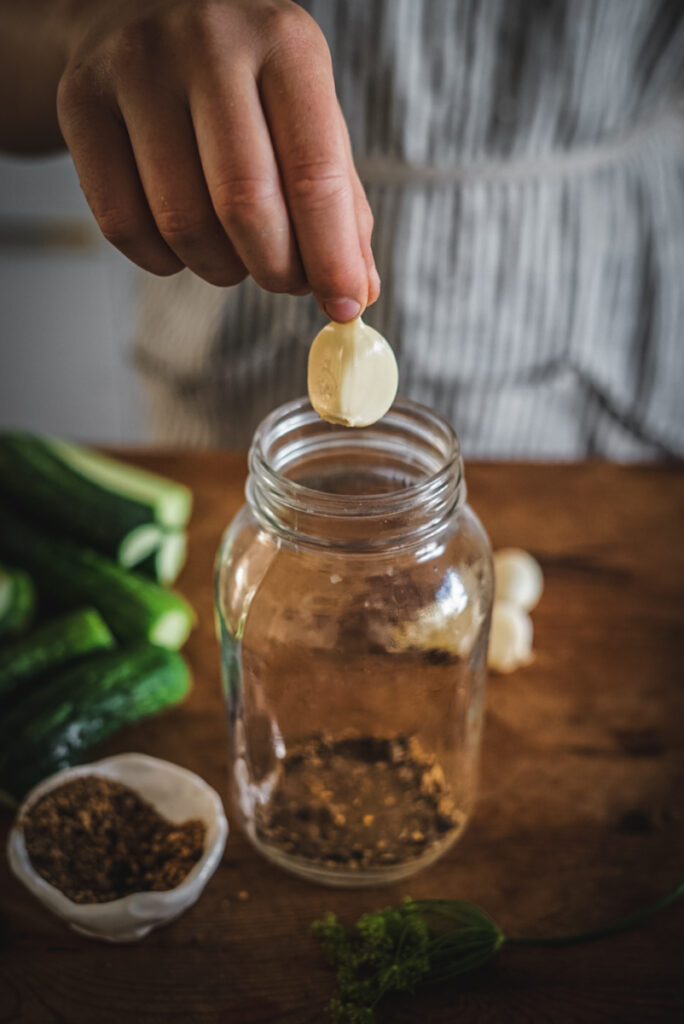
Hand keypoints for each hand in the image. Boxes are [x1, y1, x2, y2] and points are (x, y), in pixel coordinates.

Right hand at [57, 0, 378, 319]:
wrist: (140, 12)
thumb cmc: (242, 78)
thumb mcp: (306, 115)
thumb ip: (339, 203)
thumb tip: (355, 291)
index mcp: (283, 43)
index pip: (313, 172)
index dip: (330, 255)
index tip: (343, 306)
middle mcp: (207, 43)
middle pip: (243, 203)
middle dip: (274, 269)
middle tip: (286, 281)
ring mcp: (135, 69)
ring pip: (182, 224)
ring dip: (220, 268)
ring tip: (235, 251)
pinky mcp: (80, 104)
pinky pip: (124, 226)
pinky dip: (164, 260)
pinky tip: (181, 241)